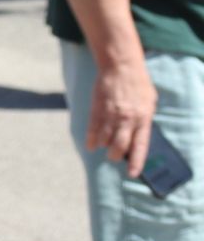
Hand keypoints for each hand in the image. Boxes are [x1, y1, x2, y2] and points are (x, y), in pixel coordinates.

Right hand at [87, 59, 157, 177]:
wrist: (121, 67)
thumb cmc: (138, 84)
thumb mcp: (150, 103)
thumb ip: (144, 120)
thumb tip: (138, 136)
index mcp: (143, 119)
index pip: (140, 146)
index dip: (136, 162)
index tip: (132, 173)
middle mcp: (127, 119)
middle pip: (119, 146)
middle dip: (115, 155)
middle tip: (114, 157)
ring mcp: (111, 115)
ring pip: (104, 139)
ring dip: (103, 146)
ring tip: (104, 147)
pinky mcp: (97, 109)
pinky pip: (93, 129)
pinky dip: (91, 139)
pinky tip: (91, 145)